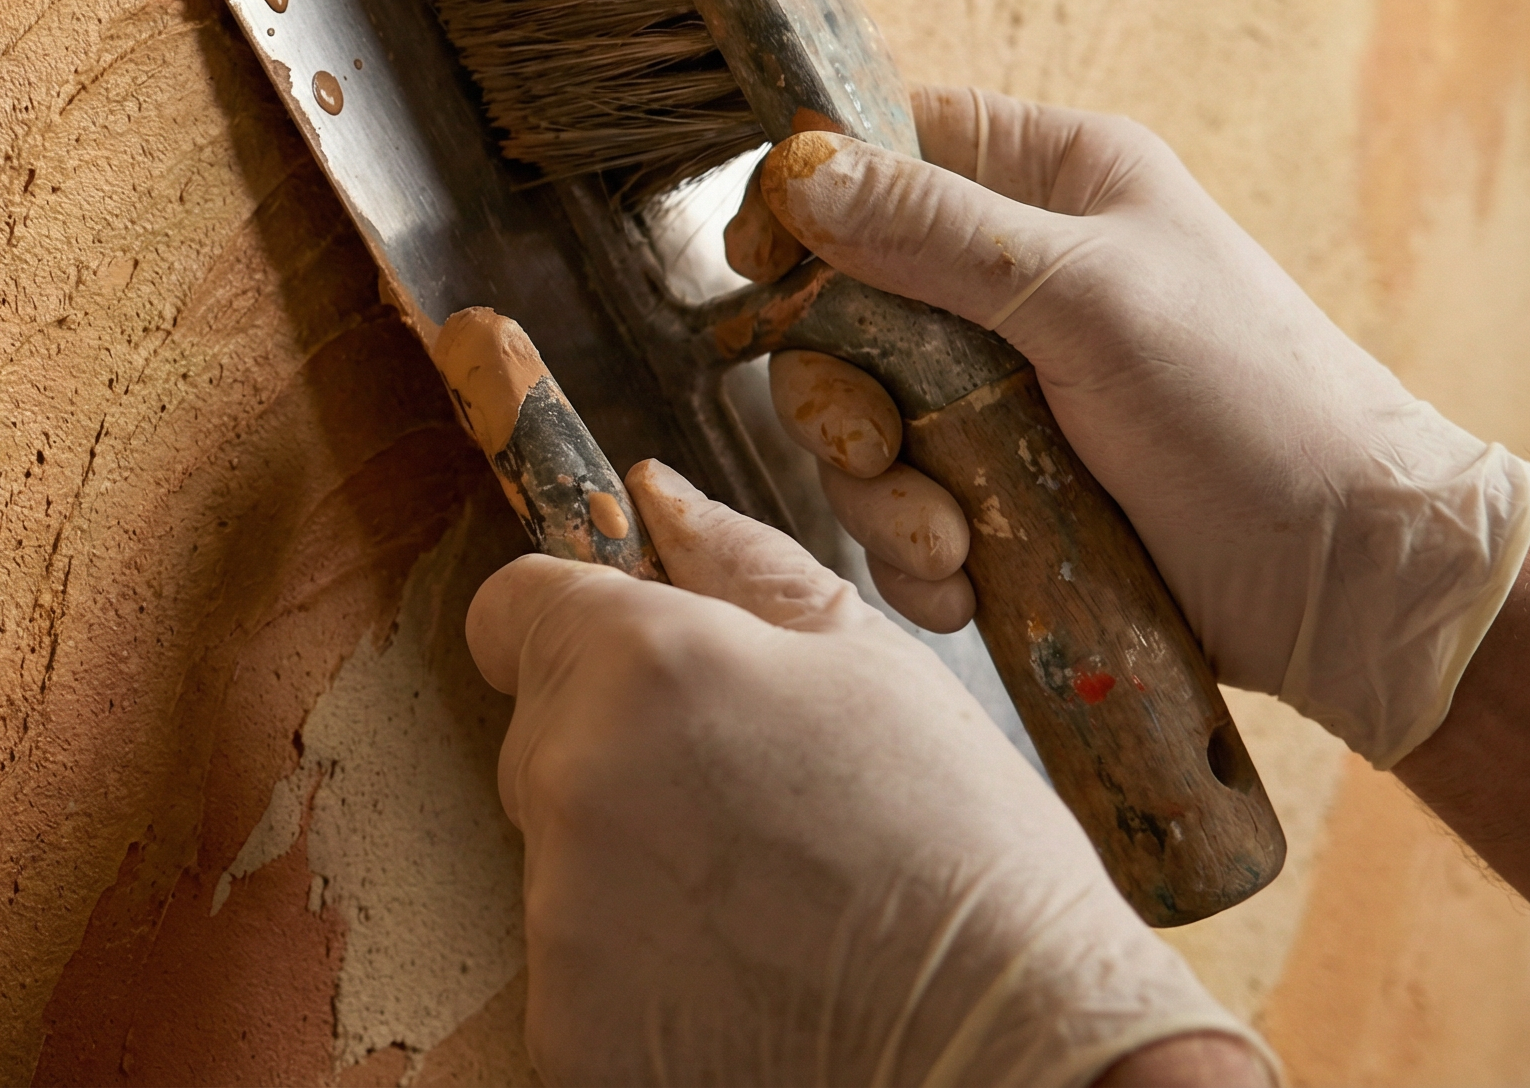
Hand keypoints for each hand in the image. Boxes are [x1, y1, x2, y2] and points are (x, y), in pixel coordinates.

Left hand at [467, 459, 1267, 1086]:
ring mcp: (558, 917)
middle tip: (748, 805)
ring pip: (557, 859)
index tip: (621, 666)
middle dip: (618, 753)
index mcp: (642, 664)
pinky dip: (632, 978)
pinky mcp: (565, 1031)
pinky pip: (570, 972)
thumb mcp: (872, 666)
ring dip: (628, 869)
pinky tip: (737, 981)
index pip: (512, 611)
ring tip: (760, 904)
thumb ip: (738, 567)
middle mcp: (573, 781)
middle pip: (541, 737)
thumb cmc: (965, 851)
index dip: (569, 629)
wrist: (1017, 1049)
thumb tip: (653, 496)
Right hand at [733, 85, 1529, 765]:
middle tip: (874, 445)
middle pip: (840, 301)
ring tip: (949, 543)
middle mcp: (1014, 276)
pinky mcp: (1000, 490)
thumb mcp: (1088, 296)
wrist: (1348, 581)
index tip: (753, 262)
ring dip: (882, 493)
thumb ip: (933, 232)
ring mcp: (1002, 389)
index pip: (885, 145)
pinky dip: (916, 553)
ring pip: (858, 418)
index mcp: (1051, 182)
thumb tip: (794, 169)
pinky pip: (899, 507)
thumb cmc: (1250, 405)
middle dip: (840, 391)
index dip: (805, 197)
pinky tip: (966, 581)